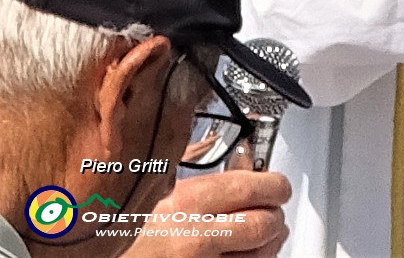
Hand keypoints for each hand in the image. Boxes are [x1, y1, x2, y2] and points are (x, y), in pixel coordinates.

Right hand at [124, 172, 291, 257]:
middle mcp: (196, 238)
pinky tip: (241, 255)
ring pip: (264, 253)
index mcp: (182, 205)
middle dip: (273, 214)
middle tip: (270, 209)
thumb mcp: (150, 196)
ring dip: (269, 242)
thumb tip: (237, 166)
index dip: (274, 185)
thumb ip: (191, 180)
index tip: (277, 185)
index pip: (253, 187)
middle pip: (266, 223)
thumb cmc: (116, 236)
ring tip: (260, 234)